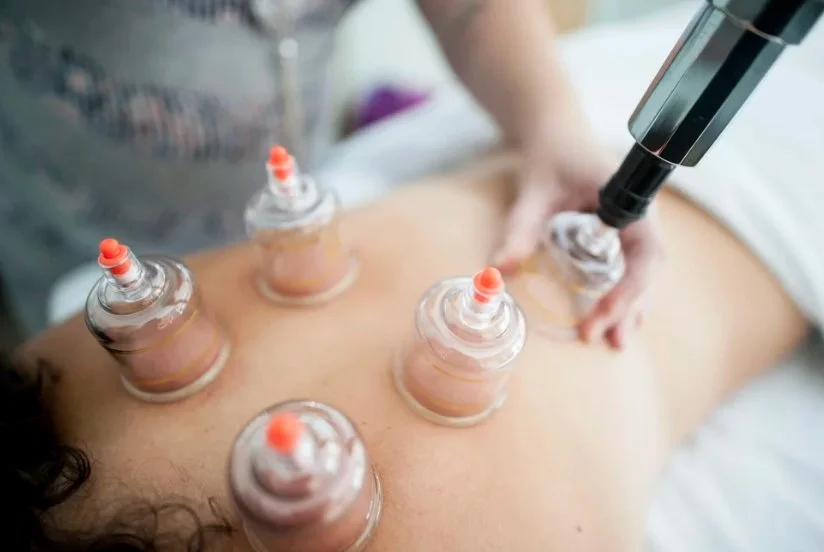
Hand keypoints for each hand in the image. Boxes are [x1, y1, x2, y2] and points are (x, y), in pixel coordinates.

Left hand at [491, 121, 664, 348]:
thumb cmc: (550, 158)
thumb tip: (497, 271)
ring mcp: (634, 225)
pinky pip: (631, 268)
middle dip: (629, 306)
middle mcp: (640, 215)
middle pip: (646, 269)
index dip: (631, 287)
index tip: (604, 313)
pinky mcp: (622, 234)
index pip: (646, 251)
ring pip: (642, 273)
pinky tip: (615, 319)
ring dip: (630, 307)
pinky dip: (624, 294)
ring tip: (615, 342)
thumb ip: (519, 229)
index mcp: (629, 198)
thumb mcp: (533, 192)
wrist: (558, 135)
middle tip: (609, 341)